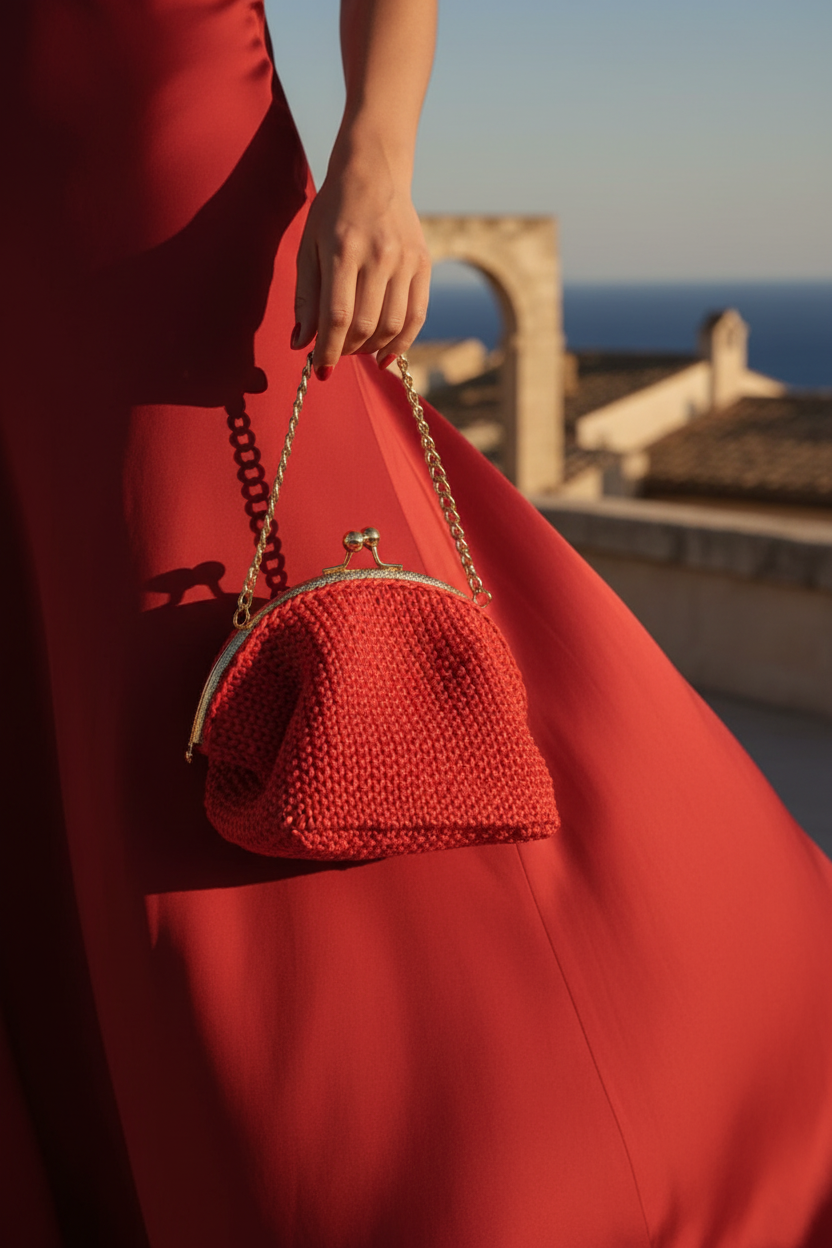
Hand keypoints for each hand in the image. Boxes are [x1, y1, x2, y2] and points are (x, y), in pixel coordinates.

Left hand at [291, 139, 430, 379]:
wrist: (374, 171)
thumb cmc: (333, 211)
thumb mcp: (309, 247)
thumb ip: (306, 296)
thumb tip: (302, 342)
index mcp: (344, 250)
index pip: (337, 316)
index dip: (327, 350)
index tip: (319, 369)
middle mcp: (379, 256)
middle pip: (365, 325)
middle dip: (346, 350)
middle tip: (335, 353)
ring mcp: (405, 260)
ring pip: (392, 326)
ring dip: (371, 349)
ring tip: (355, 348)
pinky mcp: (423, 263)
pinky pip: (416, 316)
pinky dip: (401, 342)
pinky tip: (384, 355)